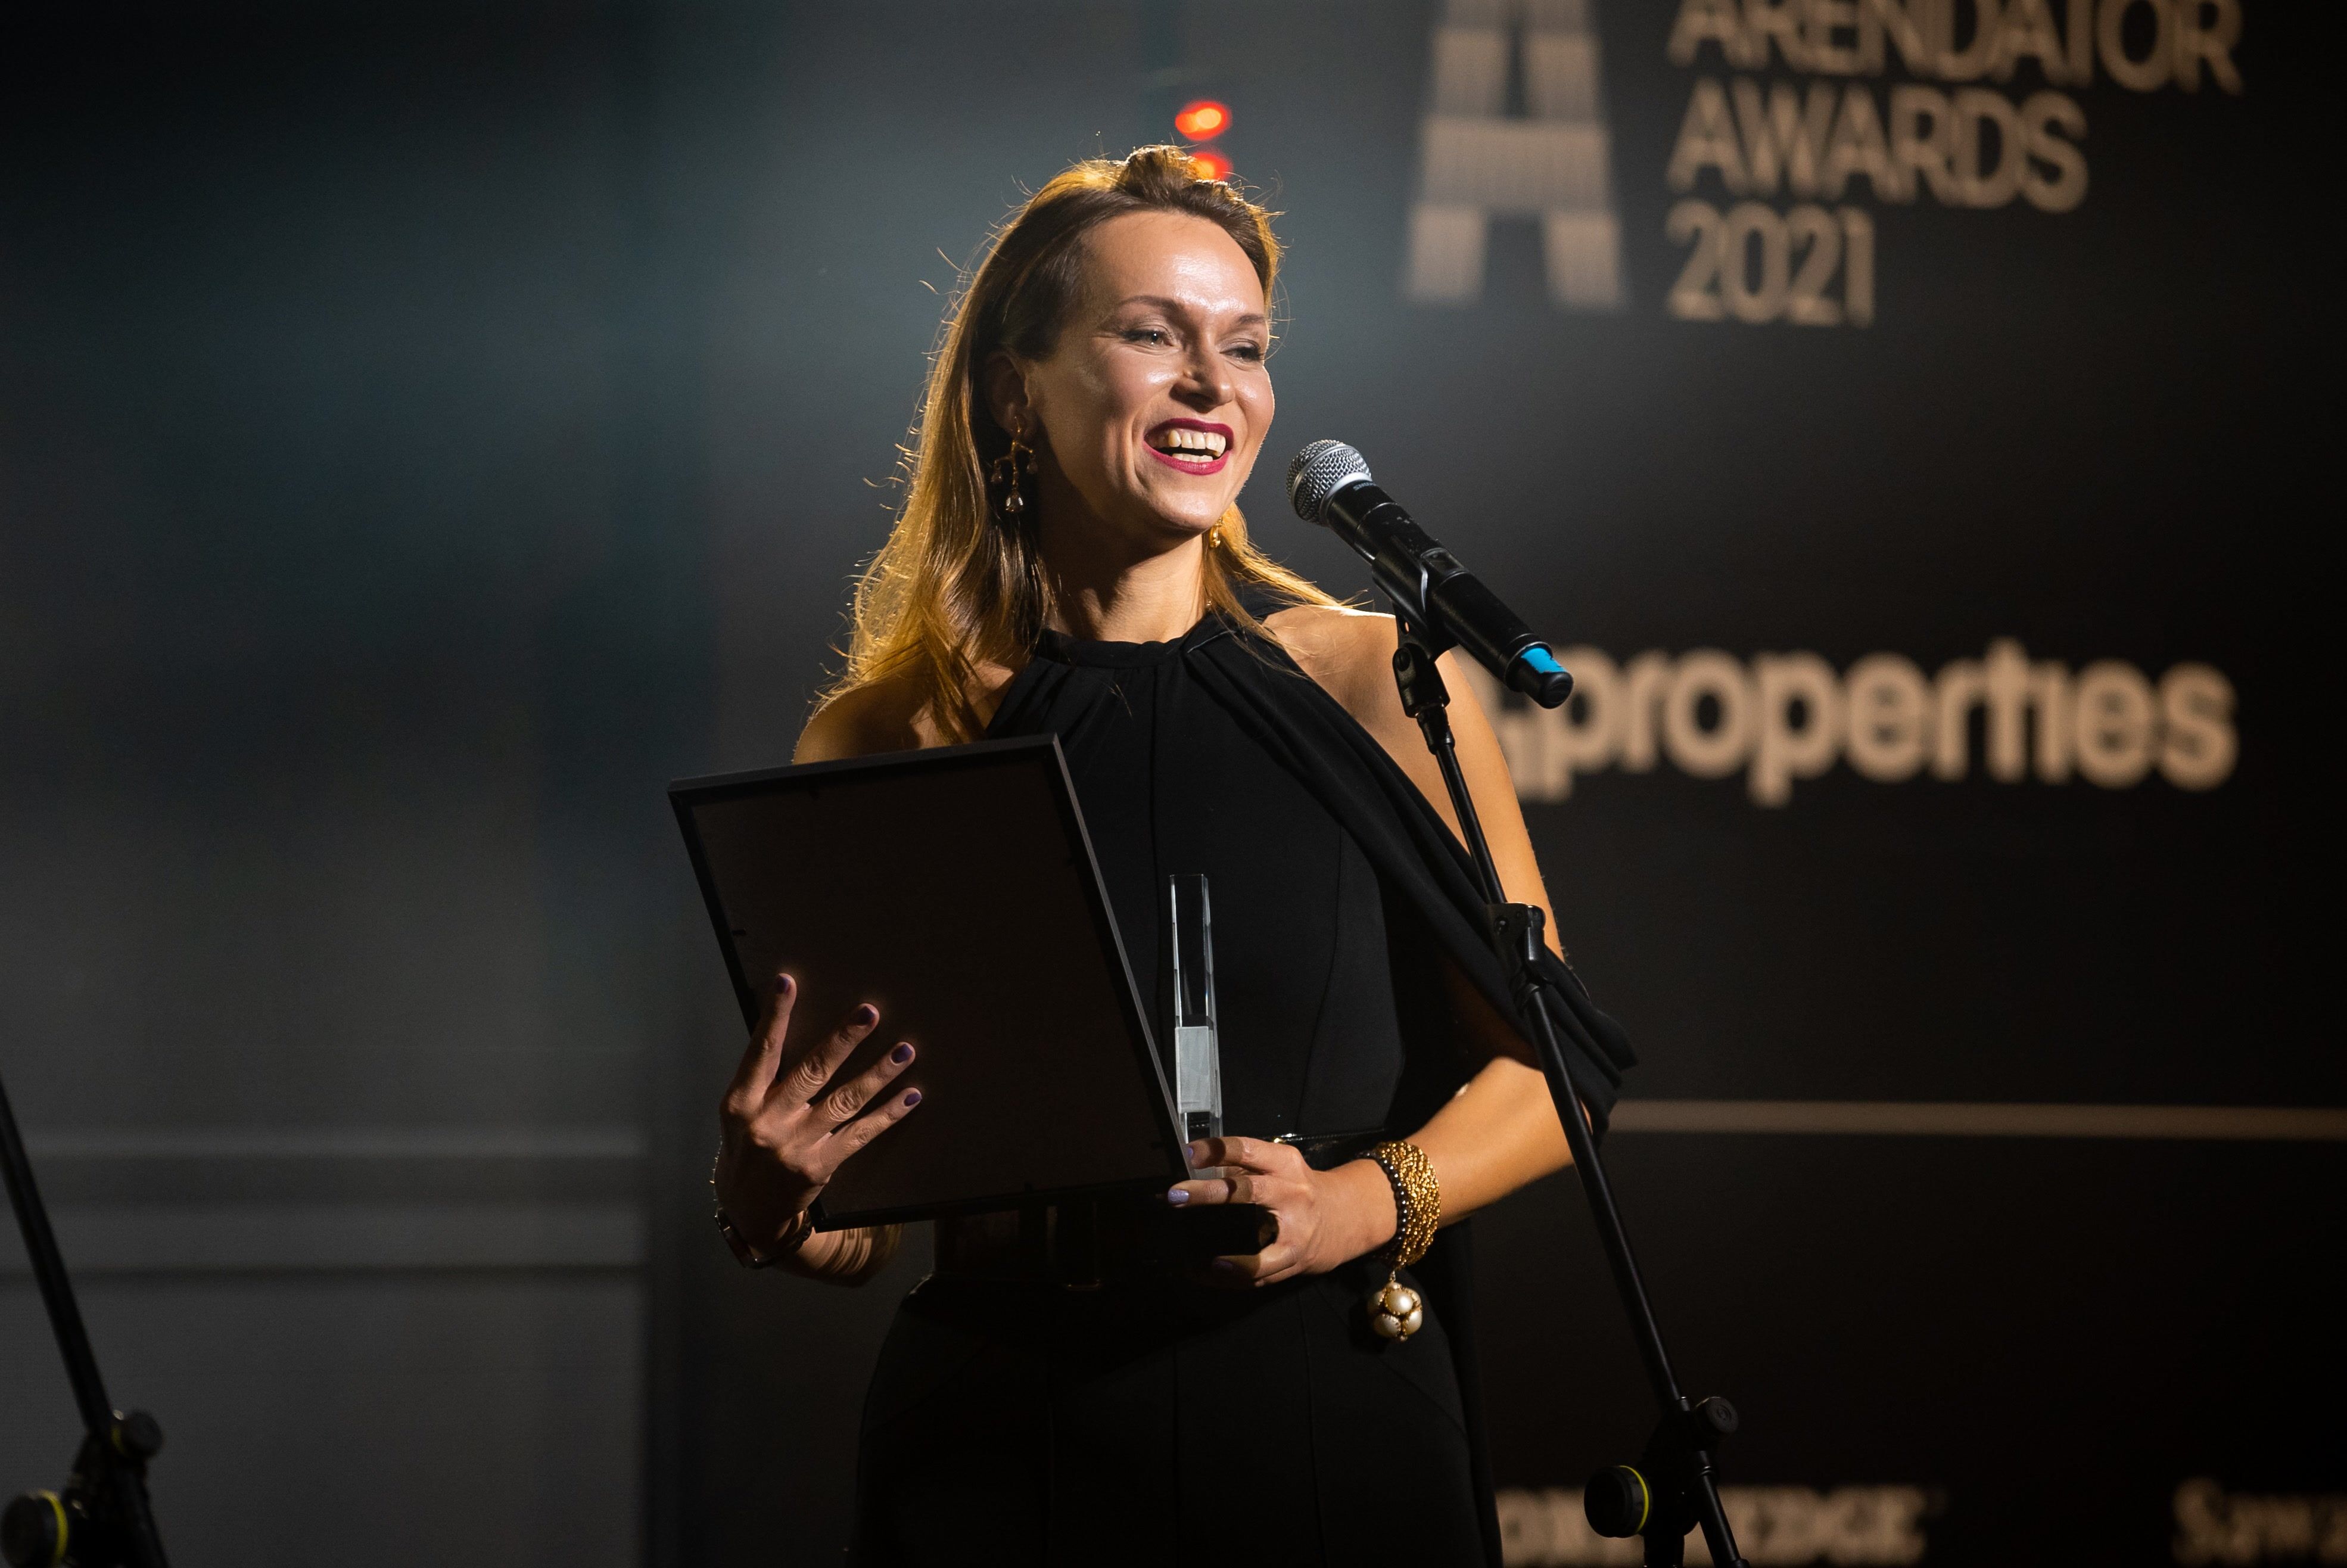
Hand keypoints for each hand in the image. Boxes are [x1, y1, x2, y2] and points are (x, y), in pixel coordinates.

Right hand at [713, 972, 922, 1251]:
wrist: (749, 1212)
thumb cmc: (746, 1148)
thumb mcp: (739, 1113)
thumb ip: (762, 1078)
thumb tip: (789, 1027)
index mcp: (741, 1103)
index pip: (761, 1051)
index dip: (775, 1017)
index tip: (788, 983)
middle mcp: (768, 1123)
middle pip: (812, 1072)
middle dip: (843, 1040)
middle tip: (870, 1012)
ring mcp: (796, 1146)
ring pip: (844, 1101)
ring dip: (878, 1073)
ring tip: (904, 1051)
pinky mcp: (820, 1166)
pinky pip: (861, 1134)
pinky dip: (888, 1114)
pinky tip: (909, 1095)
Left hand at [1169, 1136, 1398, 1287]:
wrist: (1351, 1215)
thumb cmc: (1302, 1189)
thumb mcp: (1280, 1169)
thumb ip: (1243, 1170)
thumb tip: (1194, 1171)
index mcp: (1285, 1164)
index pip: (1248, 1149)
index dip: (1218, 1149)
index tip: (1189, 1153)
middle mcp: (1293, 1194)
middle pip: (1249, 1191)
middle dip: (1210, 1193)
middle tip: (1176, 1195)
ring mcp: (1297, 1230)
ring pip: (1261, 1248)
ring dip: (1227, 1259)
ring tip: (1192, 1262)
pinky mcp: (1297, 1259)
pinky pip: (1263, 1274)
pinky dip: (1235, 1277)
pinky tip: (1209, 1276)